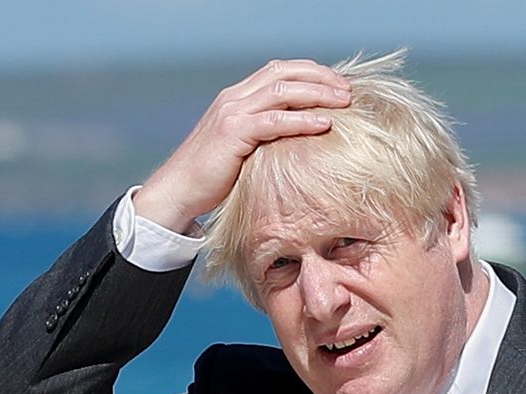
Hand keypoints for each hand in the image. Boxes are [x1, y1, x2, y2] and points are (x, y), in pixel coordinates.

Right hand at [134, 59, 351, 233]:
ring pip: (282, 90)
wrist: (178, 191)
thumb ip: (263, 133)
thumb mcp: (241, 147)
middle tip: (347, 91)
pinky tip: (323, 124)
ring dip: (317, 93)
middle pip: (285, 73)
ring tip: (343, 102)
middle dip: (320, 77)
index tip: (337, 85)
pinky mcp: (232, 133)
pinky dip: (302, 119)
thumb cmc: (211, 176)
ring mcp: (232, 113)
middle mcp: (234, 98)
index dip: (311, 72)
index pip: (280, 70)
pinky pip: (274, 120)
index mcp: (236, 97)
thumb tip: (297, 137)